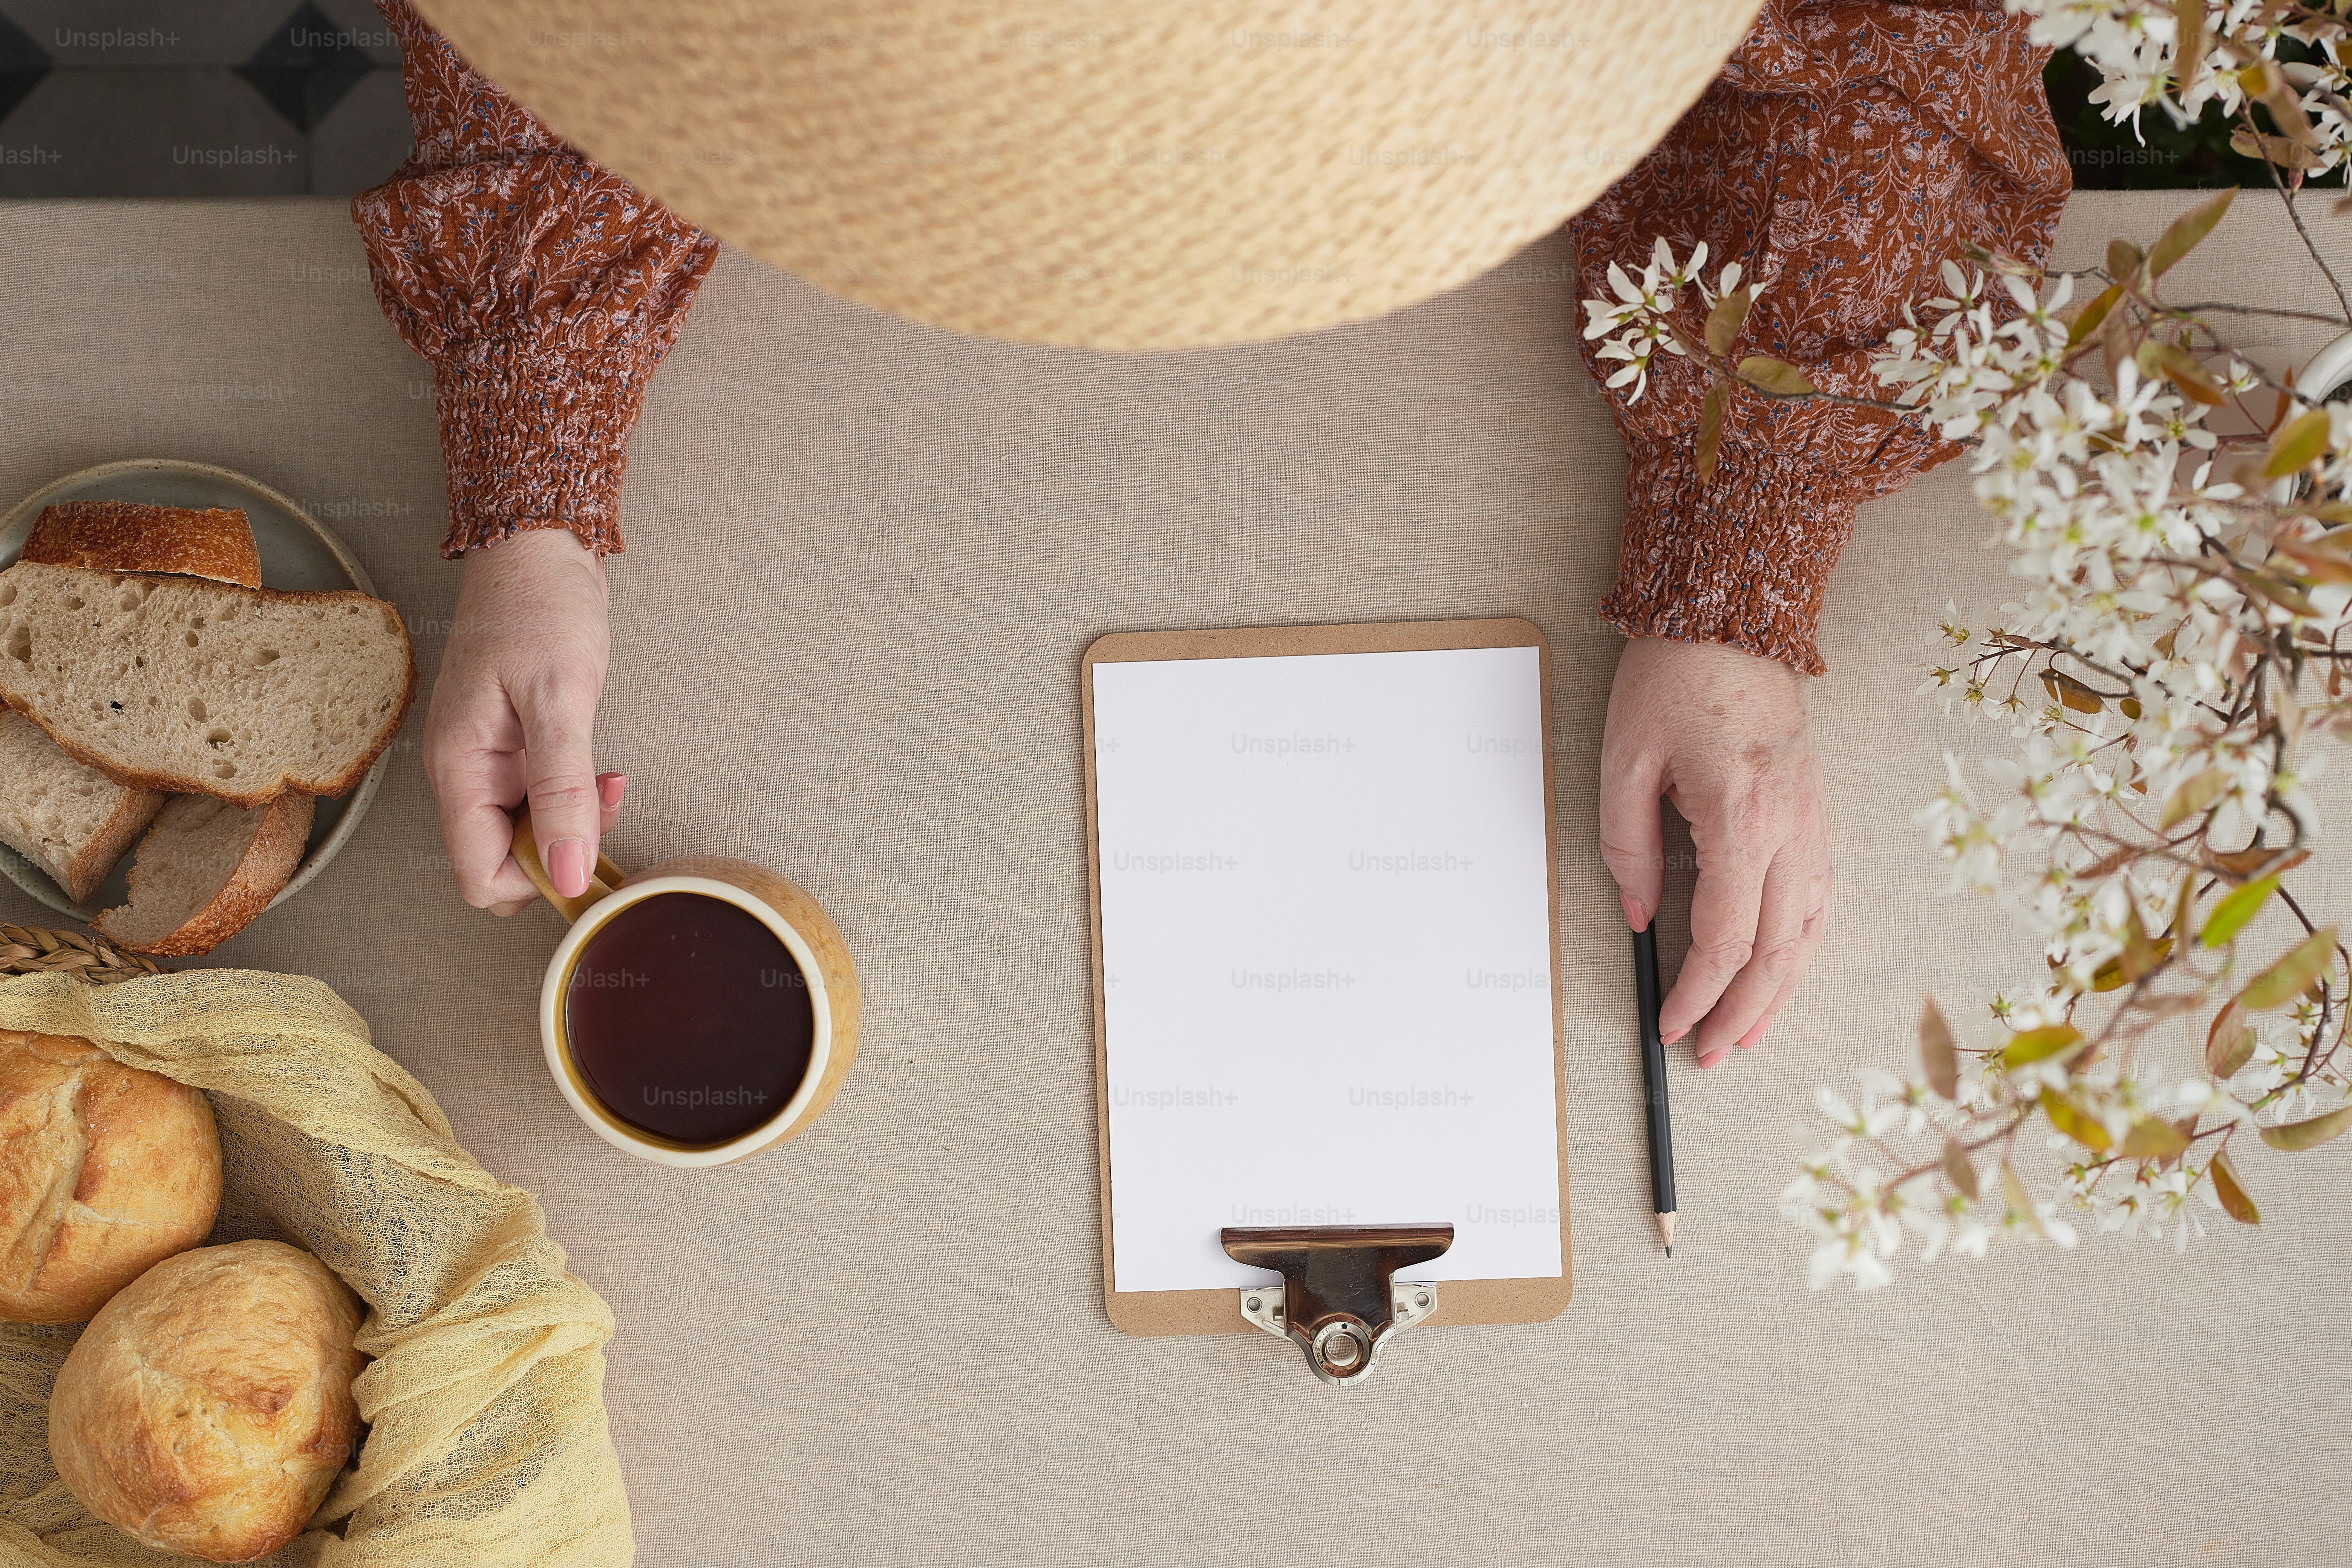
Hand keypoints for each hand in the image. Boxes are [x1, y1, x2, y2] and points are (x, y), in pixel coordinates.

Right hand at [424, 528, 625, 914]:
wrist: (539, 546)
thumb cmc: (540, 605)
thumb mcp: (560, 698)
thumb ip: (563, 790)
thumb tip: (569, 872)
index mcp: (459, 767)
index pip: (479, 874)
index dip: (535, 882)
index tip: (588, 857)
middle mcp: (465, 772)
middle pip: (503, 861)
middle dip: (561, 851)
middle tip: (606, 805)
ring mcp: (489, 760)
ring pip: (527, 832)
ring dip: (574, 822)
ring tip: (610, 780)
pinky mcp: (515, 745)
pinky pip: (540, 799)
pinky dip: (575, 797)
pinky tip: (602, 770)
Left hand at [1599, 637, 1830, 1068]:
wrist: (1732, 619)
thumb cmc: (1673, 679)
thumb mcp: (1623, 761)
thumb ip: (1627, 846)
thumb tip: (1635, 915)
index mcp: (1741, 815)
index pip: (1725, 935)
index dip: (1697, 990)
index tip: (1669, 1021)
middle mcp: (1791, 827)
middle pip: (1776, 949)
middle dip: (1741, 1012)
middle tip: (1707, 1054)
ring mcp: (1813, 821)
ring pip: (1809, 932)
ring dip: (1779, 993)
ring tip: (1747, 1036)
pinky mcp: (1817, 814)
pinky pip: (1819, 899)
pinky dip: (1802, 949)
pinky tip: (1782, 976)